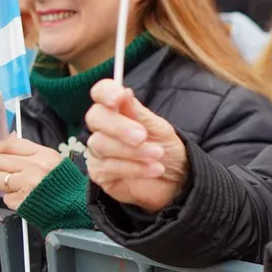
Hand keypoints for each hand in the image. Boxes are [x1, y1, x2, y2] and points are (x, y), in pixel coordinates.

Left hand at [0, 135, 63, 210]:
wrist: (75, 205)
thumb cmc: (64, 182)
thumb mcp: (52, 159)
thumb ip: (31, 151)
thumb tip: (10, 137)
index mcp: (43, 154)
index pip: (11, 144)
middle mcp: (35, 167)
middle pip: (0, 161)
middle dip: (3, 169)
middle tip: (14, 175)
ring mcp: (28, 185)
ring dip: (5, 184)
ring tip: (18, 187)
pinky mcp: (23, 202)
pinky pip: (6, 198)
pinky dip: (13, 200)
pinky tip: (25, 198)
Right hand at [85, 79, 187, 212]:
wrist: (176, 180)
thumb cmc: (166, 149)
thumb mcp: (159, 129)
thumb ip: (139, 113)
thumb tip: (124, 91)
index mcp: (117, 110)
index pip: (101, 93)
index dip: (106, 92)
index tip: (119, 97)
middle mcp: (103, 128)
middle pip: (95, 117)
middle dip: (119, 127)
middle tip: (142, 136)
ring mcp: (98, 151)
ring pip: (102, 145)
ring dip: (134, 151)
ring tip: (158, 155)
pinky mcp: (99, 173)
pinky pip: (108, 167)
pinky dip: (134, 168)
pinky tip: (154, 169)